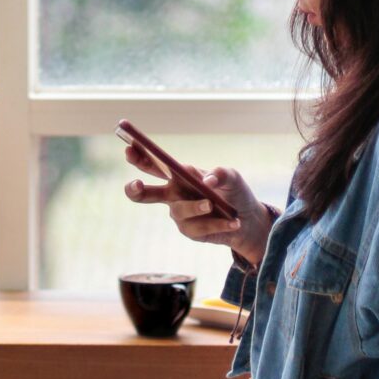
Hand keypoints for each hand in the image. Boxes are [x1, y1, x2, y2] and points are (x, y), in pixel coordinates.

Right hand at [123, 149, 273, 266]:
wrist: (247, 219)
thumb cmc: (233, 191)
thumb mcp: (232, 176)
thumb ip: (220, 173)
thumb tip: (207, 181)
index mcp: (177, 175)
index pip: (153, 164)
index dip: (139, 155)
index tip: (130, 146)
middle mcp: (173, 194)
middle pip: (146, 194)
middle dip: (135, 189)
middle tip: (135, 185)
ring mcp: (179, 214)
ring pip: (178, 211)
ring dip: (194, 207)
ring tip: (211, 204)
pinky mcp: (190, 231)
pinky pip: (199, 228)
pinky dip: (217, 224)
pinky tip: (232, 222)